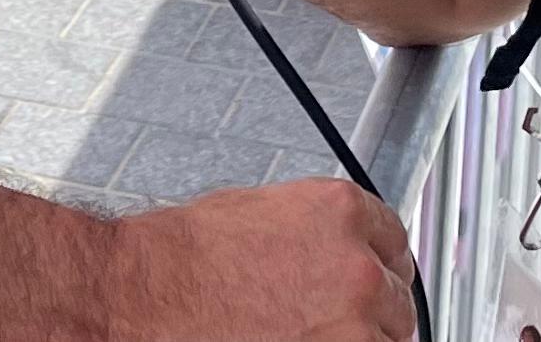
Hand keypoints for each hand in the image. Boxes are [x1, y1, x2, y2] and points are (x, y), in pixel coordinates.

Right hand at [100, 181, 417, 341]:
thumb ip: (314, 232)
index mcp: (340, 212)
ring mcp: (352, 323)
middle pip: (396, 299)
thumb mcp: (259, 213)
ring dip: (359, 341)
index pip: (395, 241)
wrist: (144, 296)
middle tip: (335, 322)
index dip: (379, 265)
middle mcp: (357, 266)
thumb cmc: (183, 259)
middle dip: (372, 312)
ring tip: (308, 337)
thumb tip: (331, 254)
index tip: (375, 280)